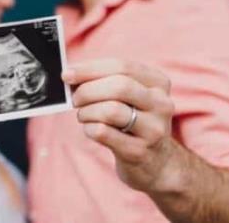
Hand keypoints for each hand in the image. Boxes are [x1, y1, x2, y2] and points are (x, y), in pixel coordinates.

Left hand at [64, 59, 177, 192]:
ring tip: (83, 116)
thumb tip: (71, 74)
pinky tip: (90, 129)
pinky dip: (89, 128)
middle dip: (88, 90)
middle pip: (119, 86)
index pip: (122, 67)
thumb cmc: (132, 121)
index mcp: (158, 83)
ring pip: (111, 110)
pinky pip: (104, 133)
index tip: (67, 74)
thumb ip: (105, 81)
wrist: (155, 162)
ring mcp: (153, 129)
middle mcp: (161, 104)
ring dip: (87, 111)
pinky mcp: (139, 151)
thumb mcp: (129, 98)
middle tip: (75, 99)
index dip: (90, 69)